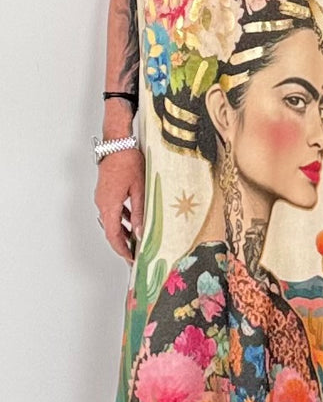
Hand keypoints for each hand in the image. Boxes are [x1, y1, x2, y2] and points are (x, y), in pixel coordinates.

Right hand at [94, 148, 145, 262]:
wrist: (117, 142)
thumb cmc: (127, 161)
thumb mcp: (139, 189)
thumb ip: (139, 213)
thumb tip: (140, 233)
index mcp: (109, 205)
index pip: (113, 235)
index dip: (122, 250)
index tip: (131, 259)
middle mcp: (102, 203)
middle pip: (110, 230)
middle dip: (122, 244)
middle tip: (134, 254)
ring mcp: (102, 197)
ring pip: (111, 220)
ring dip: (122, 231)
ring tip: (136, 239)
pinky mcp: (105, 191)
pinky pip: (111, 210)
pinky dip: (121, 219)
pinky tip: (132, 219)